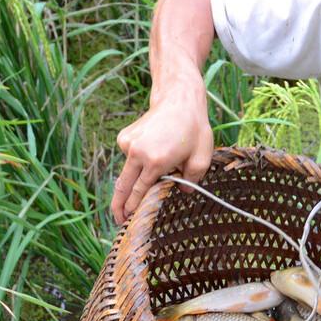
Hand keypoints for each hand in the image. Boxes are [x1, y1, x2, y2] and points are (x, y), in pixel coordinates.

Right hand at [111, 84, 212, 224]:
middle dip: (119, 206)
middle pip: (123, 186)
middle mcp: (138, 153)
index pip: (140, 191)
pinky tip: (153, 150)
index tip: (128, 220)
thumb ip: (193, 180)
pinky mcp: (124, 137)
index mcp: (156, 161)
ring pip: (127, 172)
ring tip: (151, 173)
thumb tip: (182, 191)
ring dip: (133, 181)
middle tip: (118, 220)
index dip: (133, 208)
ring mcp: (128, 144)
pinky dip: (137, 161)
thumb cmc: (193, 129)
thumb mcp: (202, 157)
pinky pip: (129, 157)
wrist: (179, 100)